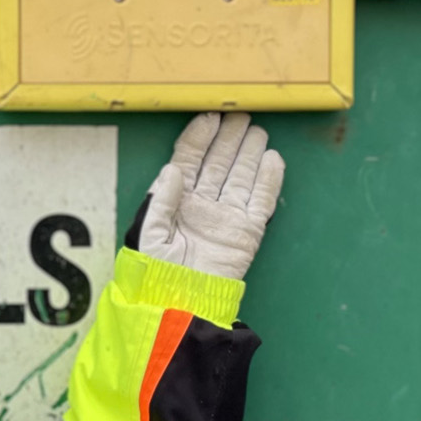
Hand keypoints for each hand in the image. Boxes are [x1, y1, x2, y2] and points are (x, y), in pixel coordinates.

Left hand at [125, 112, 284, 280]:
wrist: (182, 306)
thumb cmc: (157, 276)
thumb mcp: (148, 238)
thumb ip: (160, 203)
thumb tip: (172, 169)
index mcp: (176, 201)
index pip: (189, 160)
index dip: (199, 138)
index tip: (209, 117)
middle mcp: (203, 204)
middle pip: (218, 163)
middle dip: (228, 138)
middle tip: (240, 115)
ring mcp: (226, 216)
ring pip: (241, 176)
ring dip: (249, 152)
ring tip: (257, 130)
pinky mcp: (247, 232)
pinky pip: (261, 201)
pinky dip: (269, 181)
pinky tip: (272, 159)